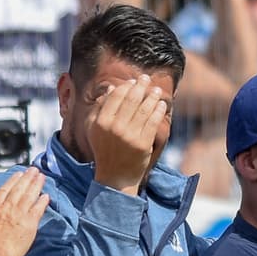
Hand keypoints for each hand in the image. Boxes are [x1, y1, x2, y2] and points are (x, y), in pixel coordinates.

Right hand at [0, 168, 48, 255]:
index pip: (4, 191)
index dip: (12, 182)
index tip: (18, 174)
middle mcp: (6, 209)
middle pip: (18, 189)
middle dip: (26, 178)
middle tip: (33, 170)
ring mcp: (19, 215)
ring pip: (29, 196)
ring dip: (36, 185)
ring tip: (42, 176)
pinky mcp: (29, 224)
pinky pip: (38, 209)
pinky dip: (42, 201)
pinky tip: (47, 195)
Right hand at [89, 74, 168, 192]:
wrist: (115, 176)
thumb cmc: (105, 150)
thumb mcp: (94, 129)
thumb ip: (100, 108)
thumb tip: (111, 88)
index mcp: (101, 122)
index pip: (116, 97)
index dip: (126, 87)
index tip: (133, 82)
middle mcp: (114, 127)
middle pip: (131, 100)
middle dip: (141, 86)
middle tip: (147, 79)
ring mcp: (130, 136)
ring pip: (144, 109)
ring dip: (152, 96)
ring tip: (156, 90)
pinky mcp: (143, 144)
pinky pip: (153, 122)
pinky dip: (158, 110)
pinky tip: (161, 104)